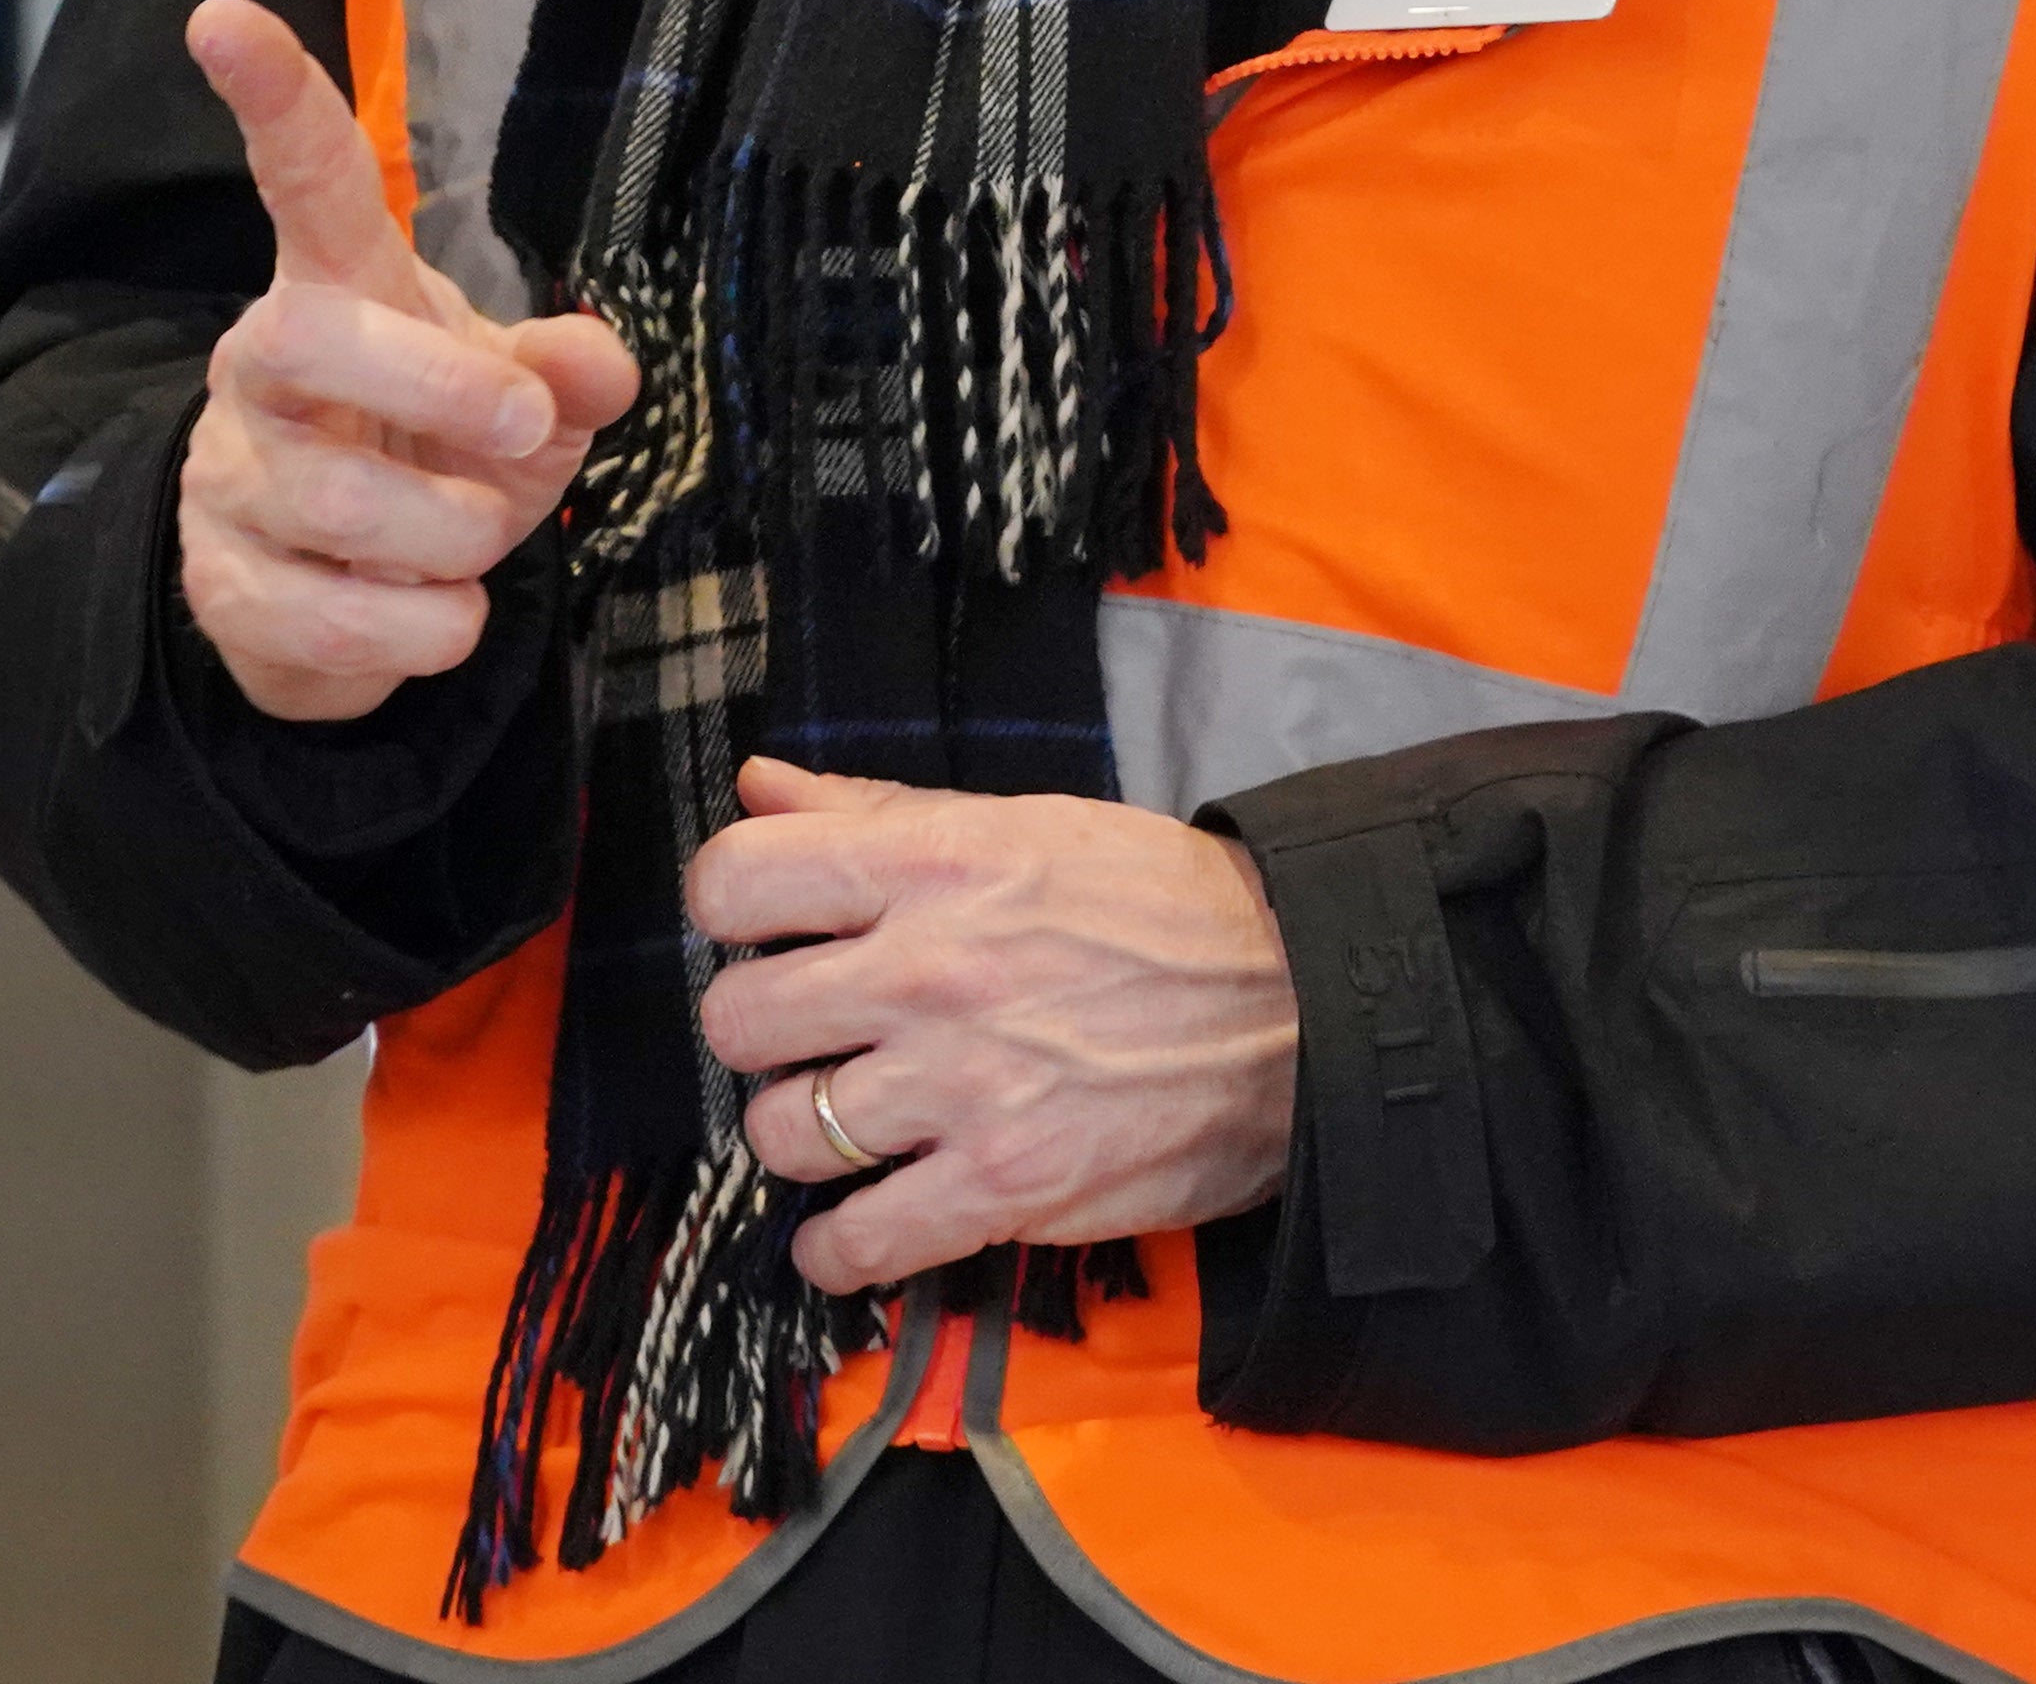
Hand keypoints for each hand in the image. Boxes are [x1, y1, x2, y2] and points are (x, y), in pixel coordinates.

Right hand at [170, 0, 638, 724]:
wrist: (353, 602)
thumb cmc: (437, 457)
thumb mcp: (524, 404)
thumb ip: (567, 372)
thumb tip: (602, 363)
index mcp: (337, 289)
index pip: (301, 177)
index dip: (270, 96)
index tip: (221, 16)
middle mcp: (261, 366)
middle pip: (306, 340)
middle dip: (431, 388)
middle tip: (527, 426)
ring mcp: (227, 476)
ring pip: (331, 503)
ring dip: (451, 538)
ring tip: (481, 546)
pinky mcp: (220, 587)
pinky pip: (326, 619)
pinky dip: (420, 631)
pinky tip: (442, 615)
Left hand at [693, 761, 1300, 1295]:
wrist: (1303, 1008)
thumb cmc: (1164, 909)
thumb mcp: (1028, 827)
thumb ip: (881, 813)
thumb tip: (759, 785)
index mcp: (936, 865)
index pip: (737, 877)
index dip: (733, 909)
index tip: (770, 933)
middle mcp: (931, 971)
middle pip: (738, 1019)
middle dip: (765, 1034)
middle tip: (817, 1038)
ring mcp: (963, 1085)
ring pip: (779, 1133)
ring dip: (803, 1138)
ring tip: (851, 1127)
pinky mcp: (1004, 1187)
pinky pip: (853, 1245)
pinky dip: (838, 1250)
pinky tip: (860, 1225)